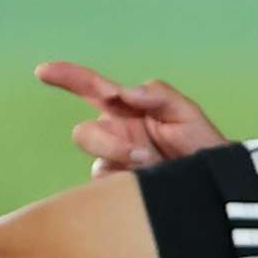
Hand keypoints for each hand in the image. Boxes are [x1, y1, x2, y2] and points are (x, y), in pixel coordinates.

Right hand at [36, 59, 224, 168]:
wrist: (214, 182)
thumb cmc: (200, 142)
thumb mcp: (185, 111)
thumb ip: (157, 94)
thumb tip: (125, 93)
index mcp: (126, 108)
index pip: (90, 88)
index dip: (66, 77)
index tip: (43, 71)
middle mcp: (115, 133)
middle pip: (84, 133)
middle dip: (108, 143)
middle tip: (142, 154)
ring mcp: (115, 162)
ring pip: (97, 161)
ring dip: (122, 163)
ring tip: (154, 167)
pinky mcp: (119, 187)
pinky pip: (108, 185)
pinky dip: (125, 181)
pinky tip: (147, 180)